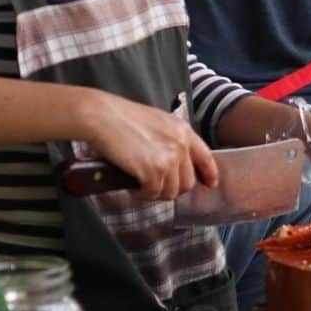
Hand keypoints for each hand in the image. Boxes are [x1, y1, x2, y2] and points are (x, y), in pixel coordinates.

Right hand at [74, 89, 217, 201]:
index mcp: (183, 131)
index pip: (205, 157)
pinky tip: (133, 187)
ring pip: (171, 191)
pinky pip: (153, 193)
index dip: (208, 174)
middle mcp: (181, 144)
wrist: (101, 116)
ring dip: (155, 192)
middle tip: (154, 186)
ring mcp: (169, 158)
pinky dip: (142, 194)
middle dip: (172, 188)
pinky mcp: (154, 170)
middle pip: (188, 182)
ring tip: (140, 185)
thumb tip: (173, 161)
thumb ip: (170, 140)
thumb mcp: (156, 122)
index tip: (209, 184)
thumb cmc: (121, 117)